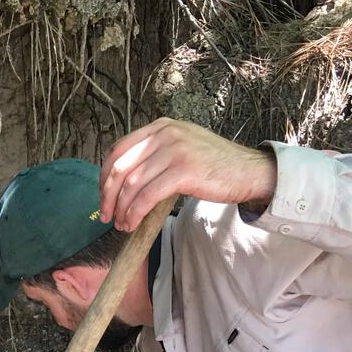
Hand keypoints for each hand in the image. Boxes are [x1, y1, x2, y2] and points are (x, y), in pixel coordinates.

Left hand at [99, 118, 277, 231]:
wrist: (249, 171)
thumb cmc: (214, 165)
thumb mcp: (181, 148)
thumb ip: (155, 155)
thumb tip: (123, 182)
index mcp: (160, 126)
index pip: (119, 150)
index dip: (104, 176)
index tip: (103, 196)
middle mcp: (165, 133)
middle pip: (120, 167)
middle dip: (108, 195)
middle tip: (105, 215)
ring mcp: (175, 150)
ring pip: (131, 184)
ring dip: (122, 209)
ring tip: (121, 224)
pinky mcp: (183, 171)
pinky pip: (147, 196)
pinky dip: (135, 213)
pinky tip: (133, 223)